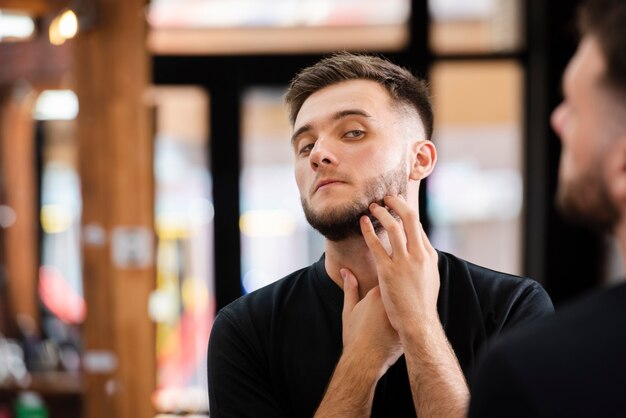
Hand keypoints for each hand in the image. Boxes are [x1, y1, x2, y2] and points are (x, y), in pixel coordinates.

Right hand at [341, 268, 402, 372]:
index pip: (387, 276)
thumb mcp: (349, 310)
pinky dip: (408, 316)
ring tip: (392, 313)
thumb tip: (346, 271)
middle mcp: (394, 301)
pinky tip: (399, 324)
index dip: (385, 279)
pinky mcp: (410, 326)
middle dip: (397, 289)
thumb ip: (350, 288)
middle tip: (387, 299)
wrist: (365, 361)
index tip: (381, 284)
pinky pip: (412, 316)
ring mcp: (404, 314)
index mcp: (378, 293)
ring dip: (403, 303)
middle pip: (400, 287)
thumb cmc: (355, 336)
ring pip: (407, 302)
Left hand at [360, 195, 439, 334]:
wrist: (418, 323)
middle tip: (387, 197)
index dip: (407, 212)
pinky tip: (362, 222)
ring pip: (393, 227)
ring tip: (373, 207)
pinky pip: (376, 245)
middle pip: (410, 219)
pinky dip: (368, 230)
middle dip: (398, 204)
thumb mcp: (430, 278)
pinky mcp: (388, 272)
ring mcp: (404, 263)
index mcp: (429, 256)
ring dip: (382, 213)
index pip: (418, 226)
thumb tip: (418, 247)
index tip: (398, 204)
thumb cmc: (422, 303)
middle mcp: (419, 255)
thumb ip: (424, 260)